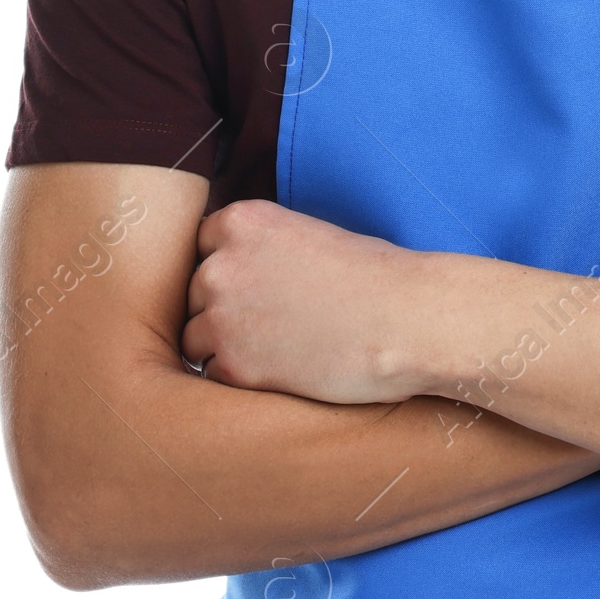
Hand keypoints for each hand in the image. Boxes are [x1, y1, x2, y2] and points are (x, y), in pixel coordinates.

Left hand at [182, 199, 434, 402]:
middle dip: (223, 307)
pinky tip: (280, 369)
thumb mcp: (311, 236)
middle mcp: (221, 265)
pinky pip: (214, 374)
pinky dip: (239, 377)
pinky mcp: (234, 367)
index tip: (255, 284)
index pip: (203, 244)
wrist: (405, 319)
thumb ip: (265, 249)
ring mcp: (222, 317)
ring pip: (195, 336)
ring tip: (276, 348)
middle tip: (270, 321)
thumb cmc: (373, 277)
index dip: (229, 266)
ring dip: (225, 344)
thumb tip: (239, 274)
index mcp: (244, 221)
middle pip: (194, 292)